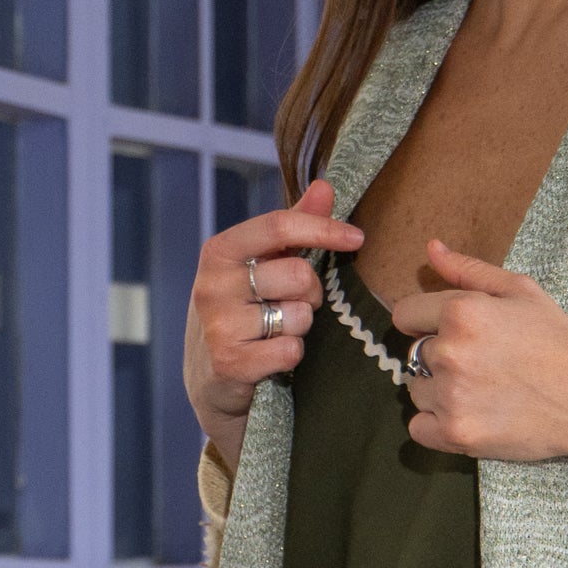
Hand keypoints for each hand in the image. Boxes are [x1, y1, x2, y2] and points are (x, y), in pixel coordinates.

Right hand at [185, 179, 363, 465]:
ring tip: (277, 332)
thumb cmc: (242, 314)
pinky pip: (291, 350)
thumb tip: (325, 187)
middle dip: (311, 292)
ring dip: (300, 326)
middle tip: (295, 305)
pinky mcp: (230, 363)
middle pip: (297, 273)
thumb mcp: (259, 266)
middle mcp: (213, 284)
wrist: (211, 380)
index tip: (357, 238)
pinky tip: (272, 358)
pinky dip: (291, 355)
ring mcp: (219, 325)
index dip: (323, 229)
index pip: (278, 226)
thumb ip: (293, 229)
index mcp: (220, 252)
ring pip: (298, 315)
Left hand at [388, 240, 567, 535]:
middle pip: (412, 355)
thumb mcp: (520, 291)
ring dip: (438, 392)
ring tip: (479, 391)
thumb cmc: (556, 341)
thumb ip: (469, 269)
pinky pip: (418, 428)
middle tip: (479, 366)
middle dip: (438, 358)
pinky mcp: (456, 434)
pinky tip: (468, 415)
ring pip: (416, 391)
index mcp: (459, 311)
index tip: (450, 334)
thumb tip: (430, 249)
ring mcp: (450, 396)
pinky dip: (436, 425)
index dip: (425, 323)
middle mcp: (448, 352)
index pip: (405, 315)